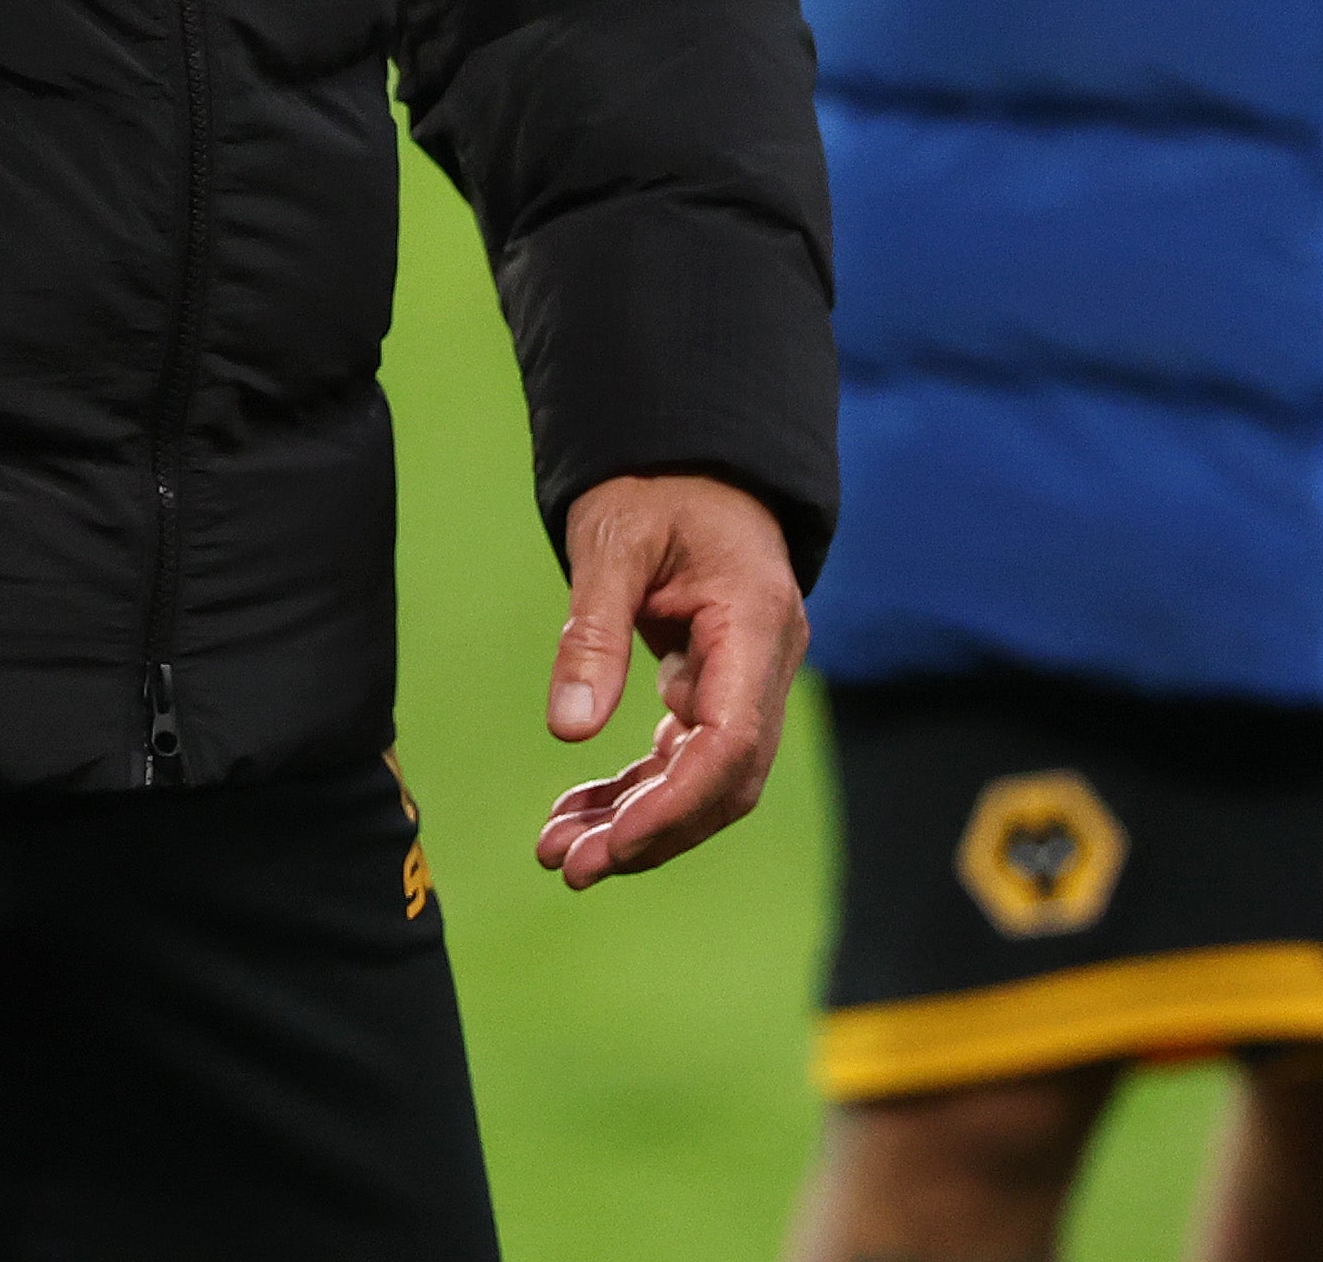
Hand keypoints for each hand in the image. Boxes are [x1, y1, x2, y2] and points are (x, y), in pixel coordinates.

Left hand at [531, 472, 803, 889]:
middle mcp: (765, 662)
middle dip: (650, 831)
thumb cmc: (655, 486)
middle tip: (567, 866)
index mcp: (756, 622)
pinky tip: (578, 813)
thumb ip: (592, 630)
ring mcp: (745, 679)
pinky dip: (632, 789)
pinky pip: (678, 756)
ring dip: (634, 821)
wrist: (687, 457)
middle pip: (723, 779)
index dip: (678, 804)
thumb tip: (568, 729)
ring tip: (557, 852)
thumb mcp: (612, 540)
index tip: (615, 844)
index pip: (733, 741)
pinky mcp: (713, 687)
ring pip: (700, 779)